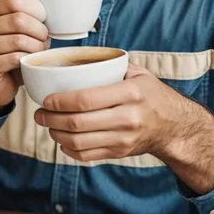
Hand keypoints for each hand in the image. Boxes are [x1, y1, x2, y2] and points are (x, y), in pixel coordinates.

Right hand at [0, 0, 48, 114]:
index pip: (13, 2)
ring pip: (18, 40)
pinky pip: (13, 59)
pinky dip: (28, 59)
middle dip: (39, 30)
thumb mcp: (12, 34)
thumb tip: (47, 13)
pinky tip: (31, 62)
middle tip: (45, 39)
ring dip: (36, 47)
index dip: (35, 9)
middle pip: (17, 20)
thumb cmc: (7, 58)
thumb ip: (22, 20)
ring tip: (41, 51)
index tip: (44, 20)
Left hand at [34, 64, 185, 161]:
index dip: (60, 101)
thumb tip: (78, 58)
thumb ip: (112, 66)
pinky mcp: (120, 153)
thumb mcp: (139, 74)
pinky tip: (62, 140)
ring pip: (79, 142)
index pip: (86, 99)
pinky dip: (69, 150)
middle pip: (78, 123)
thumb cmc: (152, 95)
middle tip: (39, 114)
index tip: (46, 99)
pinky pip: (88, 155)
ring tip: (47, 126)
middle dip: (51, 119)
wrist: (175, 126)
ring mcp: (123, 139)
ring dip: (56, 135)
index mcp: (130, 93)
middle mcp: (127, 118)